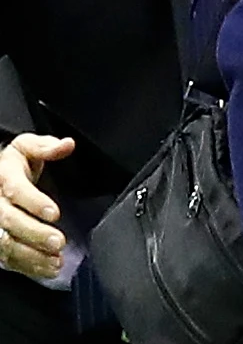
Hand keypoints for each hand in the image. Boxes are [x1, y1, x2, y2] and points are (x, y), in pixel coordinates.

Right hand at [0, 134, 70, 278]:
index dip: (34, 202)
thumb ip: (45, 147)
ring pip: (6, 244)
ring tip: (56, 261)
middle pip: (9, 222)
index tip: (55, 212)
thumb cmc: (13, 164)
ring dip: (32, 255)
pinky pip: (8, 257)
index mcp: (4, 178)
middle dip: (34, 233)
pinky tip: (48, 269)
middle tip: (59, 242)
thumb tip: (66, 144)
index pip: (16, 191)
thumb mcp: (27, 148)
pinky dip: (28, 266)